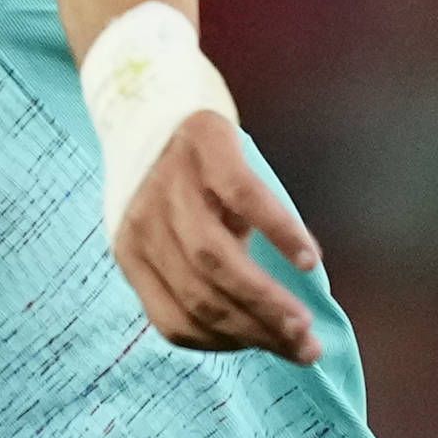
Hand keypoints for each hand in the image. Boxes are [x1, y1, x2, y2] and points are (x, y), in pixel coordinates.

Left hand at [116, 106, 326, 360]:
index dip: (227, 344)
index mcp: (129, 253)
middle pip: (201, 296)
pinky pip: (244, 198)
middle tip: (305, 349)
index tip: (270, 350)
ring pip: (218, 261)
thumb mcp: (162, 227)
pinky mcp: (204, 145)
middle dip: (257, 331)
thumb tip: (256, 324)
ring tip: (305, 322)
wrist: (146, 87)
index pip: (175, 321)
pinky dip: (279, 231)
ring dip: (266, 300)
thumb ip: (190, 269)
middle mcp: (142, 224)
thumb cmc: (167, 172)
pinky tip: (307, 257)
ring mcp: (171, 184)